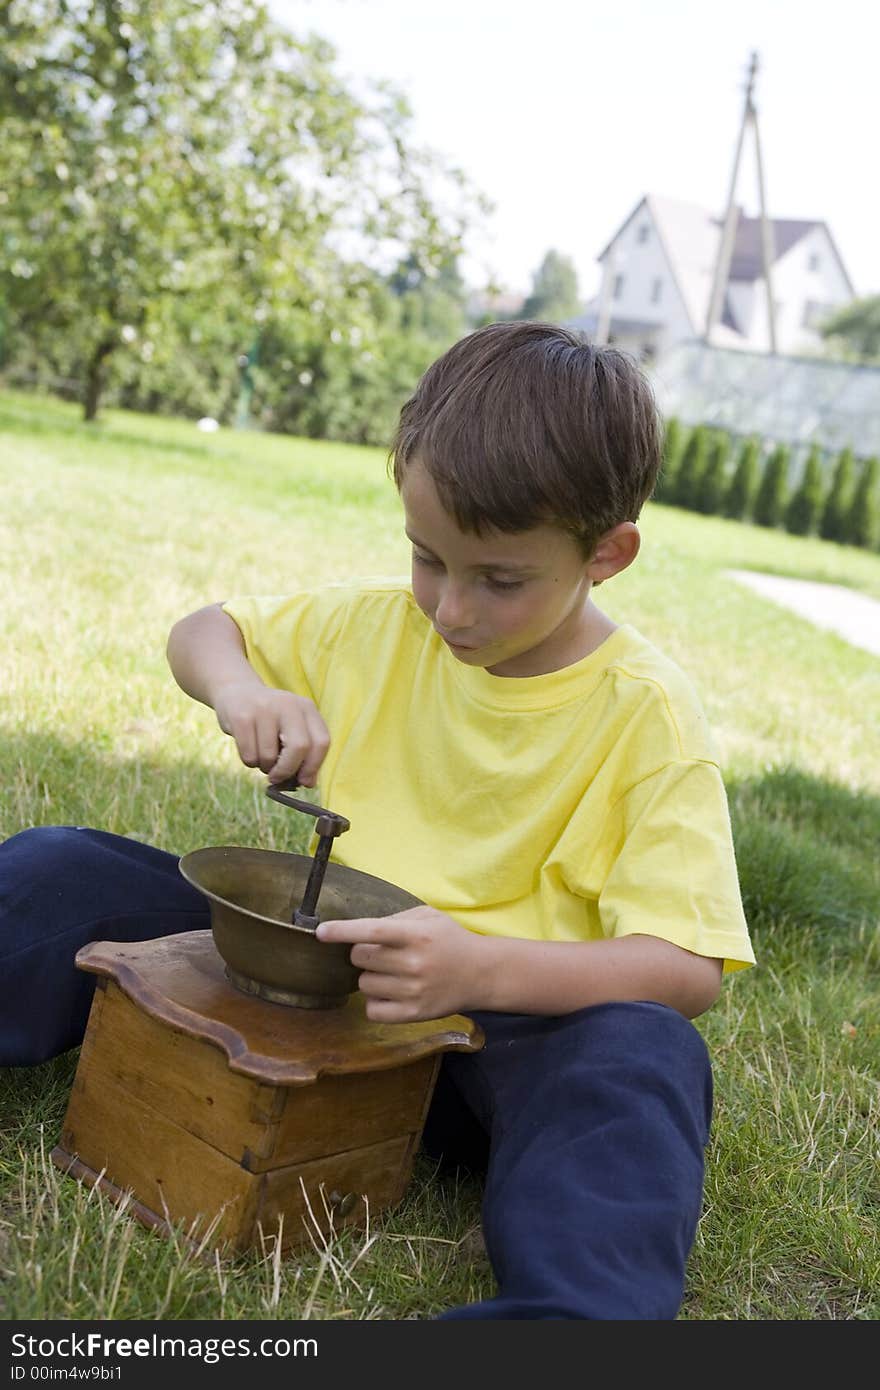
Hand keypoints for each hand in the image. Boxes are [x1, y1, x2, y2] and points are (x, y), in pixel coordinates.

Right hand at [211, 681, 329, 785]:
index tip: (303, 781)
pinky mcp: (242, 717)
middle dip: (288, 770)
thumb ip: (304, 754)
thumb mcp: (291, 729)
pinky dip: (249, 762)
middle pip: (300, 747)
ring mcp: (264, 709)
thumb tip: (309, 783)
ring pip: (269, 756)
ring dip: (264, 767)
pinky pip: (249, 754)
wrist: (237, 692)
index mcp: (306, 708)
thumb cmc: (269, 720)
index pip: (321, 742)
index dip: (314, 766)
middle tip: (277, 778)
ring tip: (260, 756)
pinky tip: (248, 749)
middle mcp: (288, 705)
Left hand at [315, 906, 483, 1021]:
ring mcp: (413, 991)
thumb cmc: (449, 940)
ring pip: (364, 984)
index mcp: (415, 935)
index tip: (320, 932)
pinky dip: (375, 1001)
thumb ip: (393, 919)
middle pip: (360, 958)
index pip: (371, 930)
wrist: (480, 973)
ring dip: (371, 977)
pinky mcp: (414, 1014)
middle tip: (382, 953)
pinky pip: (373, 1010)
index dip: (342, 931)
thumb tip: (357, 930)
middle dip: (362, 953)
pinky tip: (390, 992)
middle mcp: (414, 963)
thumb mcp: (427, 917)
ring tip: (392, 972)